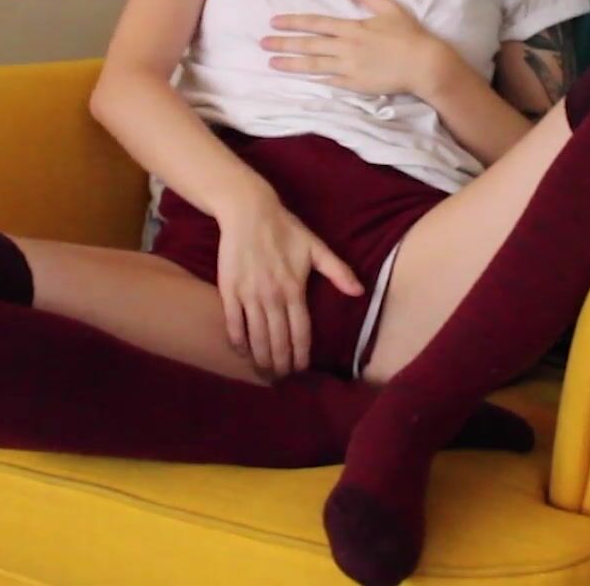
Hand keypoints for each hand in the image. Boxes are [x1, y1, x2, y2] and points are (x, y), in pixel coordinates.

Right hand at [215, 190, 364, 377]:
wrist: (249, 212)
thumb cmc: (285, 229)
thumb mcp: (316, 247)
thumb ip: (338, 271)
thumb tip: (359, 291)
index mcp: (295, 289)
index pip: (301, 331)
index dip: (302, 354)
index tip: (302, 369)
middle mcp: (272, 296)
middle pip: (278, 339)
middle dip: (281, 362)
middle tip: (282, 377)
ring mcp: (249, 294)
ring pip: (256, 336)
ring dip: (261, 357)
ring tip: (265, 370)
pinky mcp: (230, 290)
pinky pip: (233, 323)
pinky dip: (238, 341)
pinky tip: (242, 351)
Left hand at [262, 0, 452, 96]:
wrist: (424, 64)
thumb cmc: (409, 35)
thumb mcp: (390, 9)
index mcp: (352, 27)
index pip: (316, 23)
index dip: (294, 22)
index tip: (275, 21)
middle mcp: (346, 47)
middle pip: (309, 45)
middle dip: (283, 43)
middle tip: (262, 43)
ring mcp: (349, 68)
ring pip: (313, 65)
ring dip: (291, 63)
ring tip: (271, 63)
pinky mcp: (355, 84)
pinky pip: (329, 82)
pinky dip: (313, 80)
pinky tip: (299, 79)